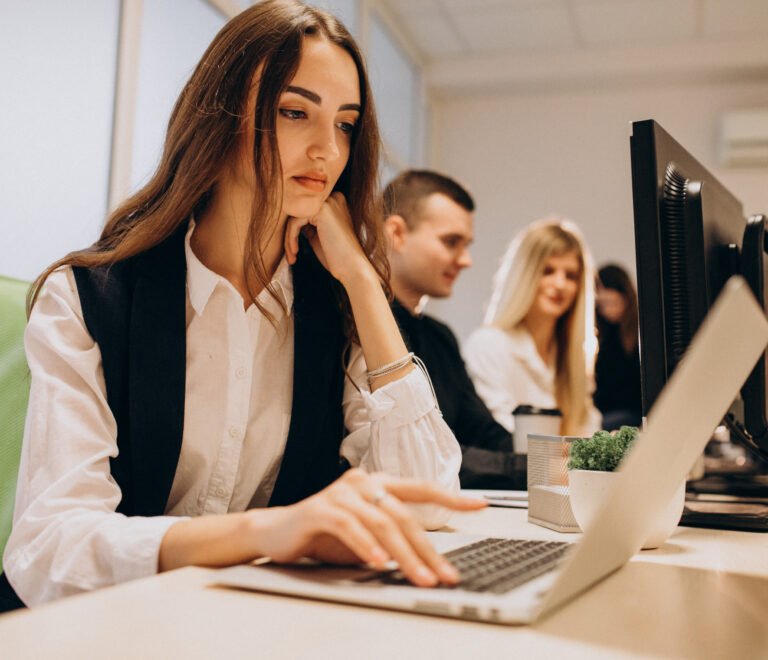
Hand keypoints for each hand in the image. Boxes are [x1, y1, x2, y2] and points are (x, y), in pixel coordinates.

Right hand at [251, 469, 485, 586]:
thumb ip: (392, 537)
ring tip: (419, 578)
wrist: (277, 532)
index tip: (479, 506)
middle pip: (404, 516)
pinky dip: (366, 546)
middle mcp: (363, 482)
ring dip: (404, 554)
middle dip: (428, 549)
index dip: (451, 497)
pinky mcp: (321, 508)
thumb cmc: (325, 534)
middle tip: (445, 575)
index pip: (421, 488)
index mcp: (378, 484)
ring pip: (382, 523)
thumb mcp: (366, 535)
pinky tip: (379, 563)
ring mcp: (341, 492)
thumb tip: (429, 561)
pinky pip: (350, 527)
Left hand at [283, 192, 372, 284]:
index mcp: (335, 202)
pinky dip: (291, 238)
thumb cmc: (337, 256)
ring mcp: (328, 202)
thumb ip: (308, 224)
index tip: (293, 249)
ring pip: (295, 217)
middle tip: (291, 254)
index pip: (306, 211)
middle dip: (290, 234)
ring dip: (289, 238)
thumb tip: (289, 219)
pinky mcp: (322, 210)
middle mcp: (334, 197)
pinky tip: (295, 252)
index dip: (296, 230)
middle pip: (299, 212)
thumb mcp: (320, 235)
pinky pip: (295, 222)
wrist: (353, 268)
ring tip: (292, 256)